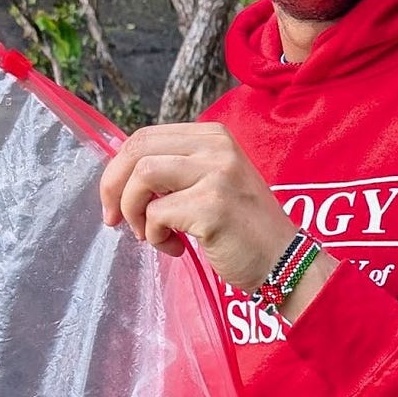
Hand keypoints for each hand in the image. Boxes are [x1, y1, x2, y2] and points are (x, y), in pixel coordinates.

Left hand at [99, 123, 309, 294]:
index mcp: (213, 136)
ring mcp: (216, 174)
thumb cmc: (243, 227)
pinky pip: (157, 215)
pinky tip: (177, 248)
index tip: (114, 199)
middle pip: (137, 149)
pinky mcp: (212, 206)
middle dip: (113, 187)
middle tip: (114, 219)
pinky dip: (156, 237)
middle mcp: (216, 147)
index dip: (118, 168)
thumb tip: (120, 175)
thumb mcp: (213, 181)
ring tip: (149, 234)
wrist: (284, 260)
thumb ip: (176, 170)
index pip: (145, 136)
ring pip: (142, 177)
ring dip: (133, 212)